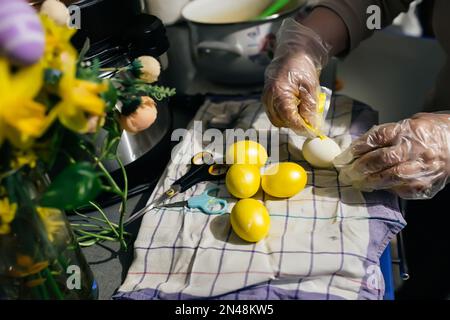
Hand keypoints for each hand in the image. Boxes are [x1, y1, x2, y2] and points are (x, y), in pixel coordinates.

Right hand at [262, 18, 329, 131]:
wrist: (292, 54)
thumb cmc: (301, 66)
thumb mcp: (311, 87)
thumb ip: (310, 108)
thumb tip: (311, 126)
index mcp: (279, 91)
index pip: (288, 117)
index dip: (300, 126)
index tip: (312, 131)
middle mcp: (269, 96)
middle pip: (281, 121)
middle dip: (296, 123)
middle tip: (310, 120)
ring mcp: (266, 99)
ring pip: (278, 120)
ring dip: (291, 120)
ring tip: (303, 110)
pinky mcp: (267, 100)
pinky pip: (275, 115)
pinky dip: (286, 115)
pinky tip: (296, 107)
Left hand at [334, 113, 449, 198]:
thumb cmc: (429, 133)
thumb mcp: (410, 124)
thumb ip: (387, 135)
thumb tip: (359, 146)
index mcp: (410, 130)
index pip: (378, 137)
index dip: (359, 147)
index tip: (346, 154)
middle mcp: (417, 149)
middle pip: (382, 159)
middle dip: (360, 167)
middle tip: (346, 172)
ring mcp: (423, 168)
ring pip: (391, 177)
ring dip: (369, 181)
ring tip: (357, 181)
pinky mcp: (426, 184)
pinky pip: (402, 189)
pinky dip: (386, 188)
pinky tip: (376, 187)